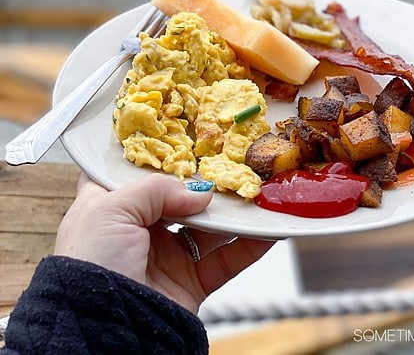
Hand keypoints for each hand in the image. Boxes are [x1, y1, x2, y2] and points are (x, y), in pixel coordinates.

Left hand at [55, 172, 274, 312]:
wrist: (100, 333)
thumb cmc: (90, 263)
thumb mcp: (111, 209)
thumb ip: (157, 188)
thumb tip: (200, 195)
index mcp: (106, 207)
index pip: (130, 172)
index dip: (156, 155)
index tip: (185, 135)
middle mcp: (136, 229)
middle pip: (178, 196)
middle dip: (206, 182)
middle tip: (232, 162)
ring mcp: (164, 256)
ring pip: (208, 226)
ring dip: (234, 211)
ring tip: (257, 191)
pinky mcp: (188, 284)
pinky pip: (226, 260)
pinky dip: (249, 245)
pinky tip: (268, 228)